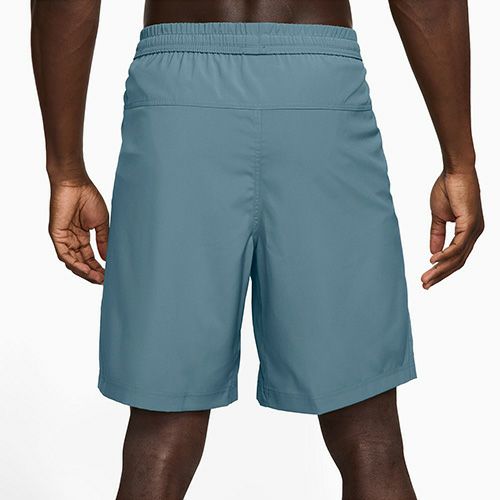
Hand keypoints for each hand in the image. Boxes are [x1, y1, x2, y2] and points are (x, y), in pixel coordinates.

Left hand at [49, 178, 108, 283]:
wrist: (76, 183)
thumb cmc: (88, 197)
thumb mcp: (100, 223)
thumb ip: (103, 240)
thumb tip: (107, 258)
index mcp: (81, 236)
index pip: (89, 257)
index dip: (98, 267)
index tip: (108, 275)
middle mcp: (71, 239)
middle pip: (80, 263)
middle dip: (92, 273)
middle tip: (103, 280)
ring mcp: (63, 238)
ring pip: (72, 262)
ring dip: (84, 272)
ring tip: (97, 278)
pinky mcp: (57, 235)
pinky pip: (64, 254)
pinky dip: (74, 263)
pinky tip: (86, 269)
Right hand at [421, 169, 483, 288]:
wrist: (455, 171)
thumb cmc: (448, 188)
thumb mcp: (439, 216)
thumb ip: (437, 234)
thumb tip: (432, 252)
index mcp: (468, 232)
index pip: (456, 257)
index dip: (441, 269)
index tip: (427, 278)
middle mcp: (475, 233)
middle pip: (457, 261)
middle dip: (440, 275)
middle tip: (425, 285)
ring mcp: (474, 229)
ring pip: (457, 257)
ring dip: (440, 269)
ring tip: (426, 278)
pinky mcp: (470, 223)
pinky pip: (458, 245)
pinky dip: (445, 255)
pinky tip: (434, 261)